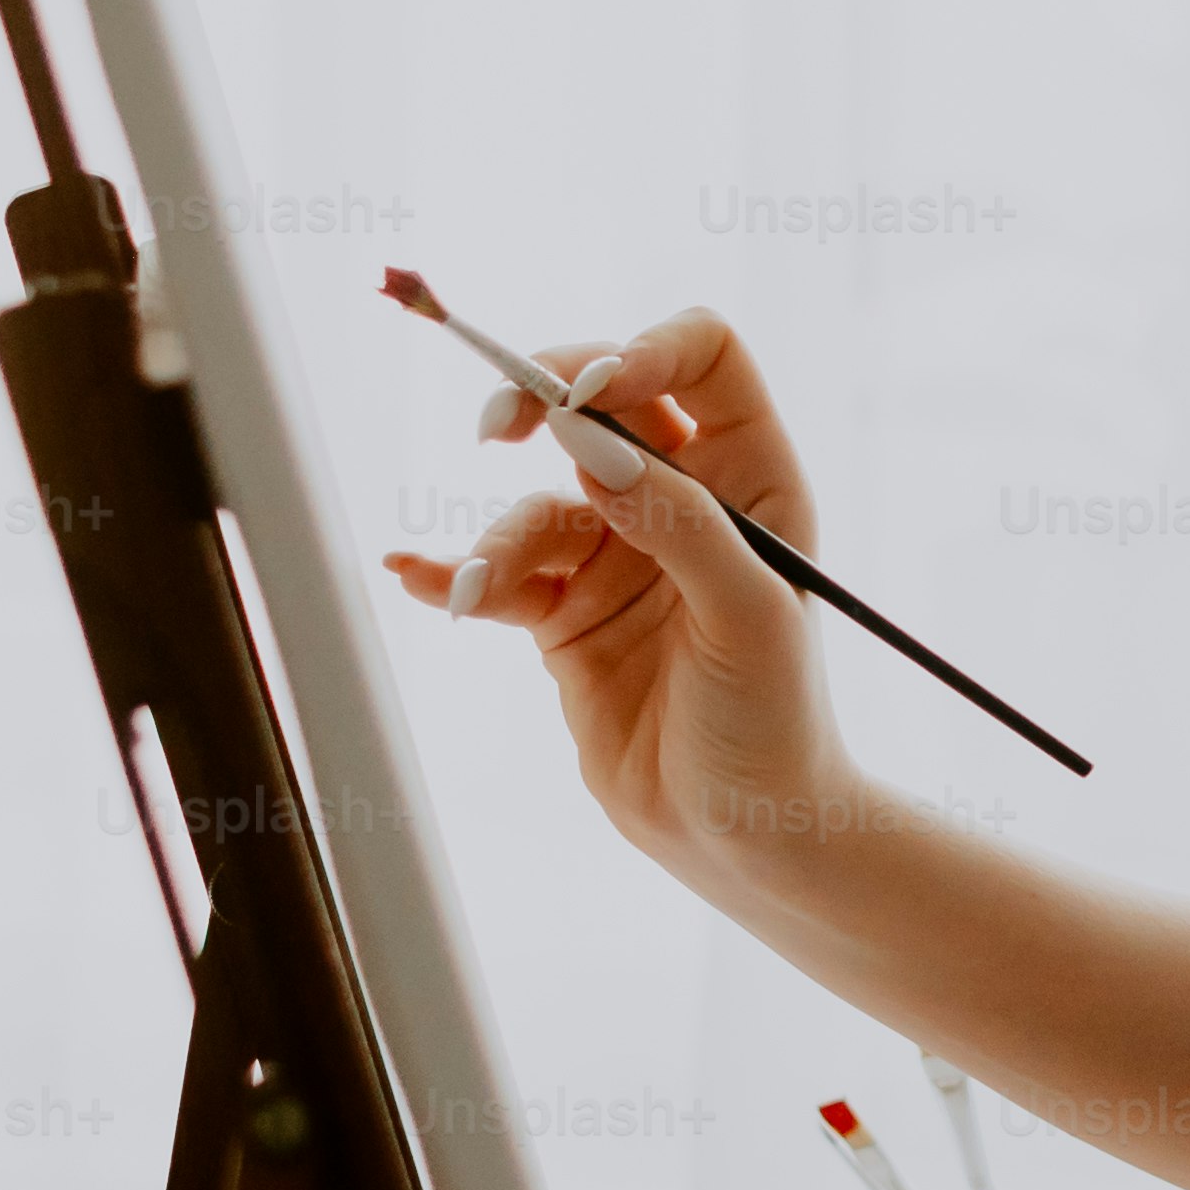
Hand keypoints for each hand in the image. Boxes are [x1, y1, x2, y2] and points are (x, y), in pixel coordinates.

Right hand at [377, 307, 852, 885]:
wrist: (744, 838)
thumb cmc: (774, 724)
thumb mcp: (746, 617)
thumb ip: (680, 524)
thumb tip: (596, 443)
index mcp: (756, 476)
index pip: (702, 358)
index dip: (641, 351)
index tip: (587, 393)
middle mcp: (686, 500)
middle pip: (600, 398)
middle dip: (541, 398)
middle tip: (498, 425)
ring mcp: (621, 554)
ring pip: (539, 501)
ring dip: (499, 537)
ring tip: (478, 592)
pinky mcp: (567, 614)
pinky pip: (500, 573)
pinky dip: (455, 570)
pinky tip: (414, 576)